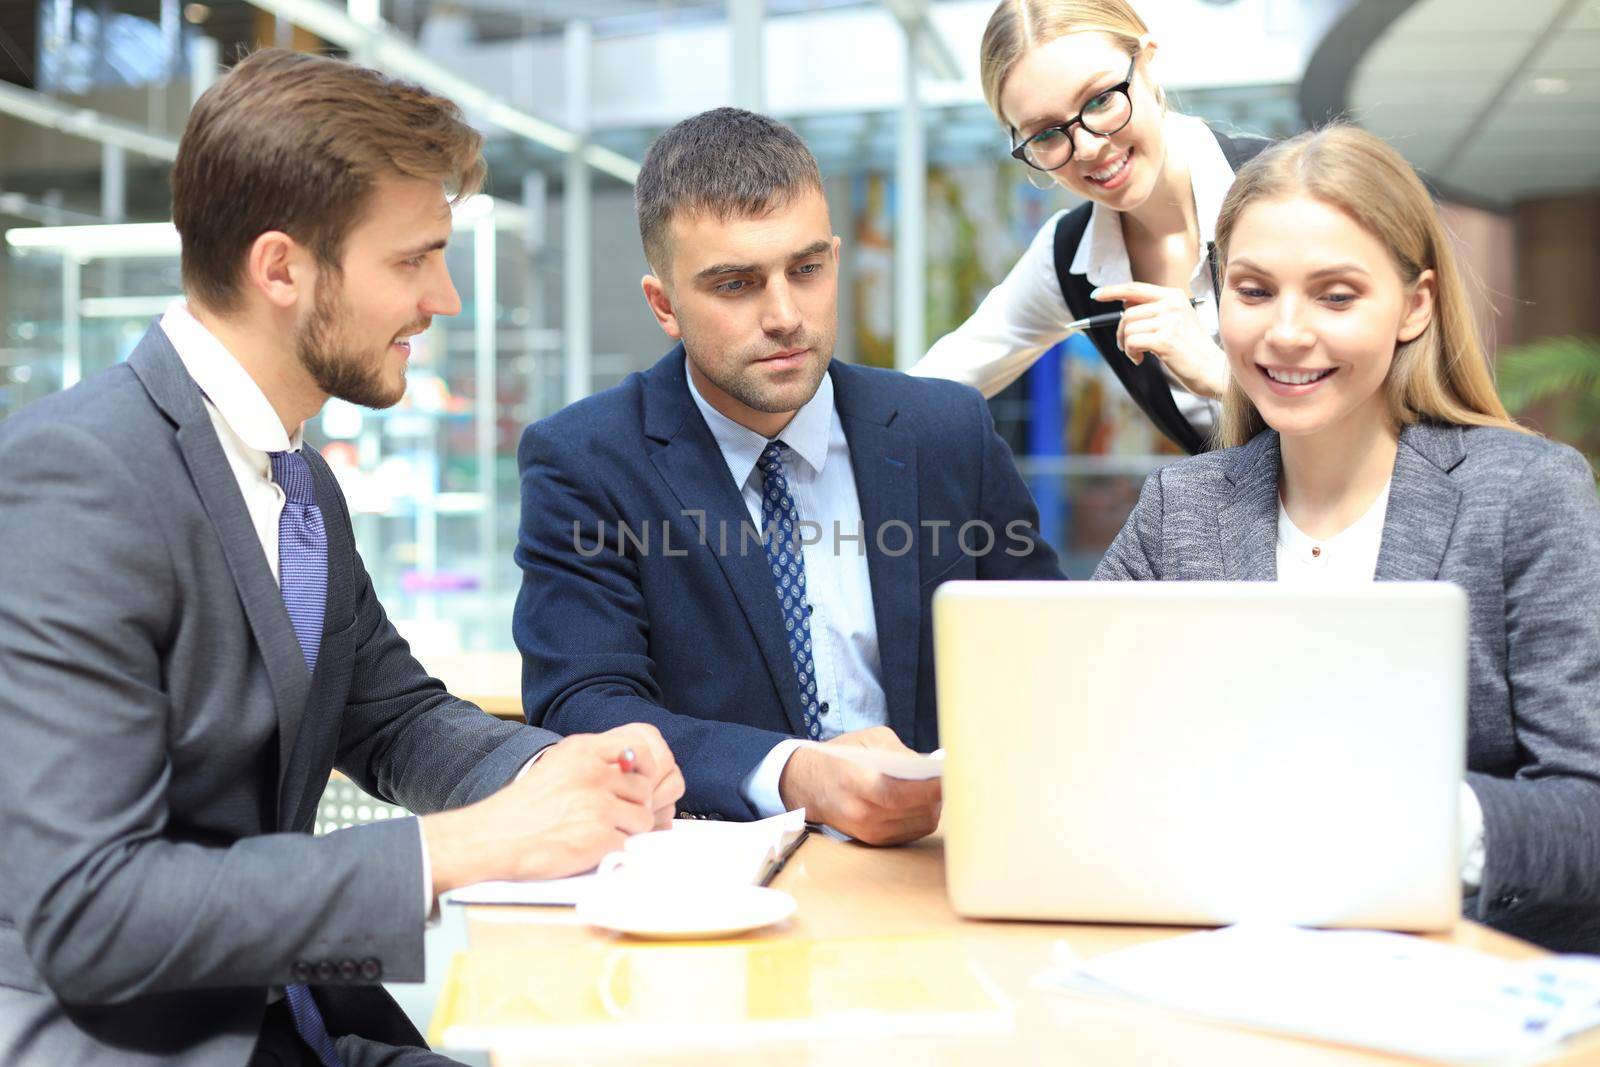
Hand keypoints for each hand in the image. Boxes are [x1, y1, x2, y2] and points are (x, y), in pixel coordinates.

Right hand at [422, 725, 682, 894]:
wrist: (492, 838)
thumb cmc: (525, 806)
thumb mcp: (559, 764)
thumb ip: (597, 760)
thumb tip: (639, 769)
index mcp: (584, 750)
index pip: (641, 749)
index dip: (644, 771)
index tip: (634, 786)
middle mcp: (594, 772)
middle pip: (644, 789)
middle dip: (631, 807)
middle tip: (606, 819)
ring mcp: (599, 804)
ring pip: (642, 818)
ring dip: (625, 831)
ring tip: (595, 834)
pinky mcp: (600, 836)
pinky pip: (628, 844)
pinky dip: (614, 851)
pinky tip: (588, 849)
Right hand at [777, 726, 941, 845]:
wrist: (808, 784)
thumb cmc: (841, 757)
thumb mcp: (869, 741)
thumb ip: (902, 753)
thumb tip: (934, 767)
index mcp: (858, 784)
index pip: (901, 794)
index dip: (930, 787)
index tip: (952, 775)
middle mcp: (864, 815)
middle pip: (917, 810)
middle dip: (939, 794)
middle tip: (954, 777)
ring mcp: (870, 832)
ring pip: (921, 823)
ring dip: (935, 805)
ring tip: (940, 786)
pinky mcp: (877, 841)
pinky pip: (913, 831)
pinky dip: (923, 815)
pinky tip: (924, 799)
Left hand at [1092, 282, 1228, 399]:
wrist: (1213, 370)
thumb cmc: (1191, 349)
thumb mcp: (1175, 322)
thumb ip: (1152, 311)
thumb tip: (1124, 304)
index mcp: (1174, 296)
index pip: (1135, 288)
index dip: (1112, 291)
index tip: (1097, 295)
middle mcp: (1172, 304)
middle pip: (1127, 313)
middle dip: (1120, 332)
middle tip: (1127, 347)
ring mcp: (1169, 321)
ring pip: (1127, 328)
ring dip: (1127, 345)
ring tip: (1139, 354)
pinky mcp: (1165, 339)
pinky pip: (1131, 342)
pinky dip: (1131, 353)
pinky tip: (1142, 359)